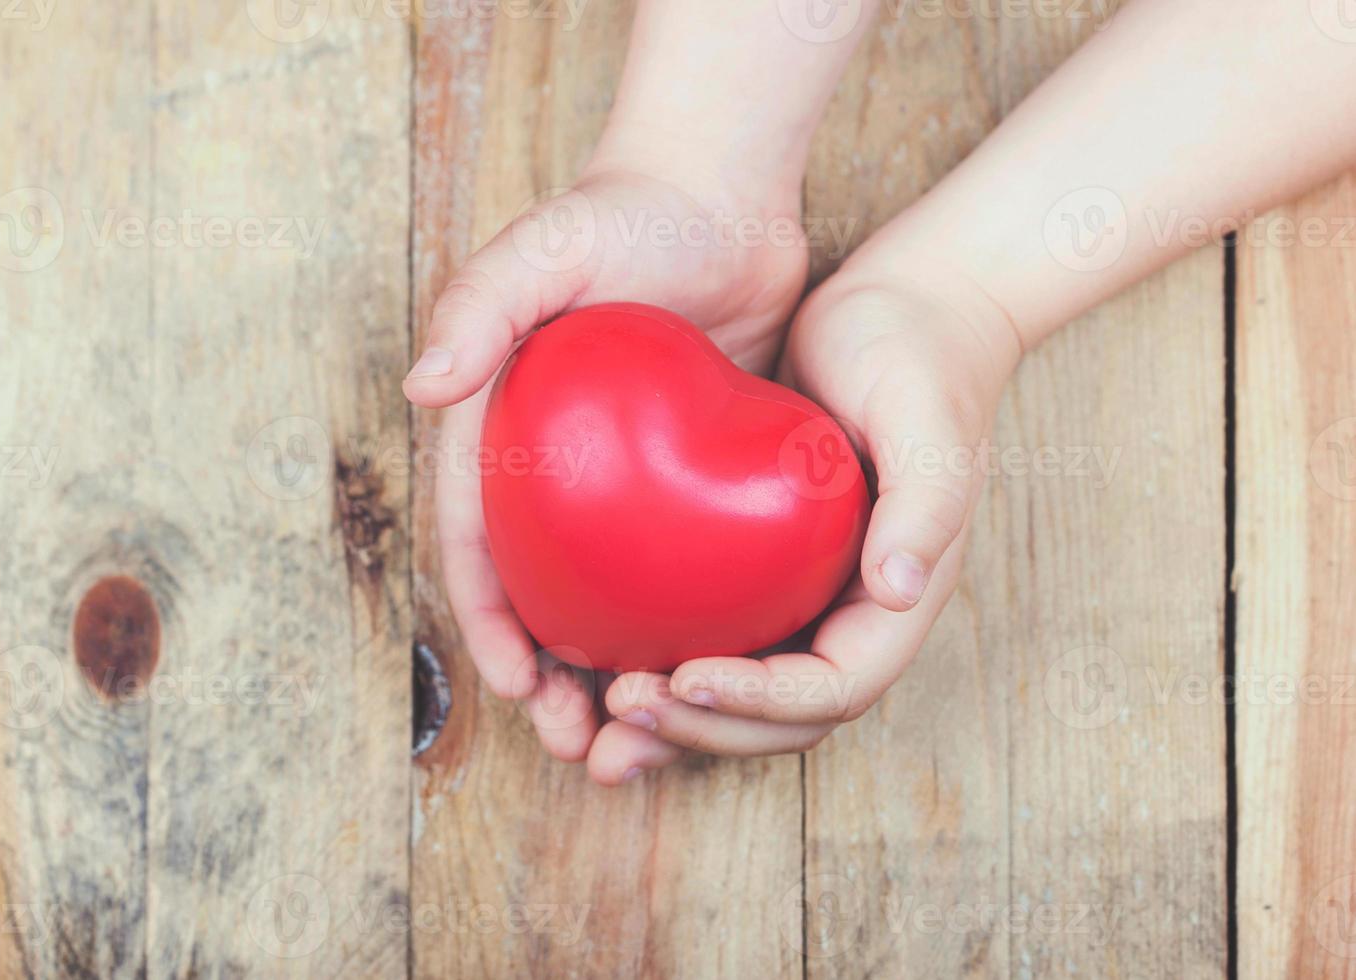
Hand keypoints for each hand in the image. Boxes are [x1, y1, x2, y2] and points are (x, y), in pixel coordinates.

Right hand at [404, 146, 809, 781]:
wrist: (720, 194)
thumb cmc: (622, 214)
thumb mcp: (542, 250)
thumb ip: (478, 307)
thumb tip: (422, 387)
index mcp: (501, 434)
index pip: (476, 544)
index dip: (489, 623)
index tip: (519, 685)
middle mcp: (552, 469)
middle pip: (539, 592)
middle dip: (548, 677)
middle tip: (579, 741)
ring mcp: (619, 480)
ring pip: (607, 598)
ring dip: (613, 674)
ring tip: (638, 735)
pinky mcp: (683, 478)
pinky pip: (676, 567)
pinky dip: (679, 626)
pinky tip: (708, 670)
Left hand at [599, 266, 1022, 764]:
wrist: (896, 309)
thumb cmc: (916, 356)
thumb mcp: (929, 420)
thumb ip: (926, 504)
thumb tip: (898, 592)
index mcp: (894, 601)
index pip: (830, 690)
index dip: (760, 704)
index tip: (684, 678)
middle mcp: (846, 613)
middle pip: (775, 717)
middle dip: (700, 732)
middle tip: (619, 712)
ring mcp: (800, 594)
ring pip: (734, 693)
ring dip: (669, 725)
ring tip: (592, 727)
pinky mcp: (756, 564)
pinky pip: (706, 632)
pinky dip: (656, 659)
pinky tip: (587, 658)